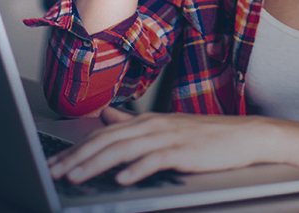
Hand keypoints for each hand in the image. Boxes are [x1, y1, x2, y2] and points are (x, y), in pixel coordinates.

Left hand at [48, 107, 268, 184]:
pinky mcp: (182, 151)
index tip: (54, 163)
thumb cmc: (206, 136)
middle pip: (106, 141)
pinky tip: (120, 180)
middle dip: (76, 158)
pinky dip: (136, 170)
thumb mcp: (165, 127)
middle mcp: (151, 125)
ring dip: (96, 164)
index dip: (75, 149)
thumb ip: (134, 124)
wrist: (244, 136)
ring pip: (123, 150)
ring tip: (76, 178)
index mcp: (145, 120)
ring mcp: (167, 137)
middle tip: (54, 172)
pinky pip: (154, 160)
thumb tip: (107, 117)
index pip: (101, 135)